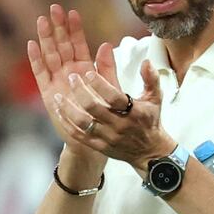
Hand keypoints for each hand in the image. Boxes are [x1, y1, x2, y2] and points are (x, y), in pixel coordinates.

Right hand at [27, 5, 119, 158]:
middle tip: (54, 8)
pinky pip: (40, 73)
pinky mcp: (48, 93)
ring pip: (50, 55)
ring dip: (45, 38)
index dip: (75, 29)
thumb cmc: (105, 113)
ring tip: (41, 20)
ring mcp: (57, 81)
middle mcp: (68, 72)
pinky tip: (31, 44)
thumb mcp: (111, 89)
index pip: (78, 44)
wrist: (95, 138)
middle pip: (61, 45)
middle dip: (57, 27)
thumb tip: (106, 45)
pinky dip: (35, 59)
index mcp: (84, 68)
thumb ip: (107, 68)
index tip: (72, 12)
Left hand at [54, 58, 174, 171]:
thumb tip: (146, 61)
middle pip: (94, 108)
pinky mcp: (99, 146)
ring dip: (68, 108)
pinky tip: (59, 111)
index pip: (113, 97)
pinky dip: (67, 123)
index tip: (89, 72)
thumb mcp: (155, 97)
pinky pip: (79, 135)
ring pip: (83, 123)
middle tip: (72, 78)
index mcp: (133, 111)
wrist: (149, 152)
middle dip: (80, 91)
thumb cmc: (150, 120)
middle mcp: (119, 125)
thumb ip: (150, 78)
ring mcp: (108, 137)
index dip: (100, 84)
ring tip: (59, 96)